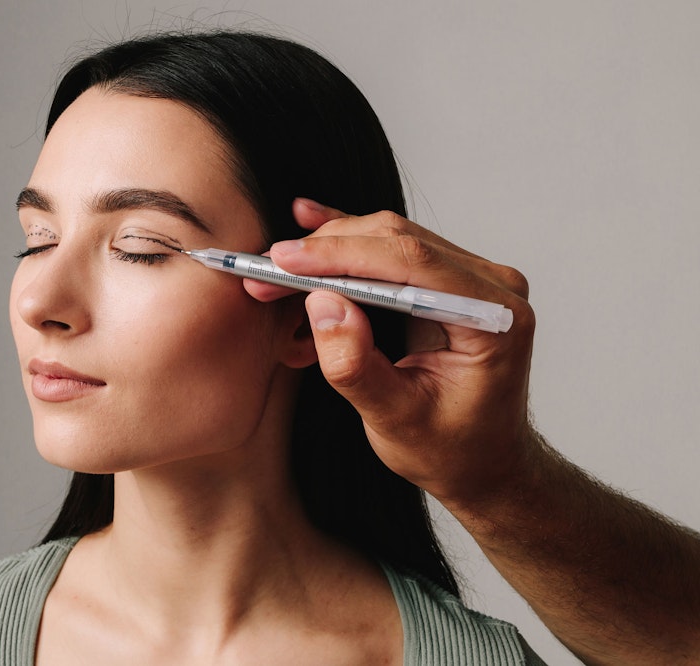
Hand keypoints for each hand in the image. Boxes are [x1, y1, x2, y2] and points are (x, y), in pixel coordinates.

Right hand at [246, 198, 538, 504]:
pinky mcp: (447, 278)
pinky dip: (347, 243)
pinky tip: (310, 221)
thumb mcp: (395, 420)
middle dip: (323, 253)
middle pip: (396, 241)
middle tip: (266, 273)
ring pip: (387, 238)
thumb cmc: (450, 448)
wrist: (482, 462)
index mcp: (493, 318)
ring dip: (326, 252)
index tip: (284, 261)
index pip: (410, 262)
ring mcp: (471, 277)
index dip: (341, 254)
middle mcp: (490, 286)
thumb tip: (322, 304)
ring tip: (276, 276)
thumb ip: (356, 365)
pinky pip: (391, 248)